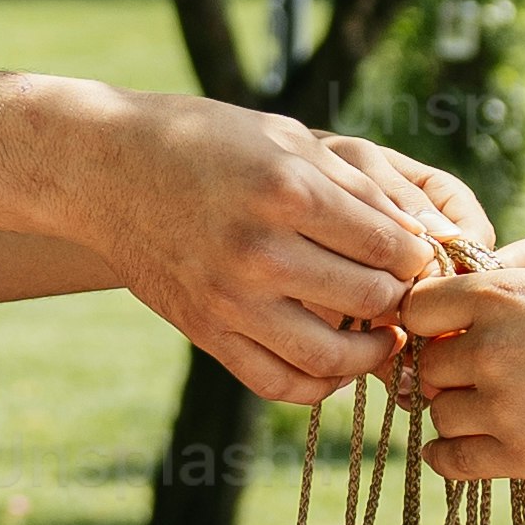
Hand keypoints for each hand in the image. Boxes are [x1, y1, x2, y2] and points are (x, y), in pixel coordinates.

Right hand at [104, 95, 472, 404]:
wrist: (105, 168)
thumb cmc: (203, 141)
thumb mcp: (284, 139)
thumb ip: (354, 189)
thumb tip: (417, 238)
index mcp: (288, 192)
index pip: (390, 248)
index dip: (419, 258)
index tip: (419, 257)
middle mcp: (261, 252)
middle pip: (373, 300)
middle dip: (402, 299)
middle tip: (405, 292)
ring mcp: (230, 300)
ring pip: (333, 357)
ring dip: (372, 352)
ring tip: (382, 335)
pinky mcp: (206, 332)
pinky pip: (279, 383)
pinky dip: (319, 384)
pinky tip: (336, 363)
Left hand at [393, 251, 524, 483]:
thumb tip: (491, 284)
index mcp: (502, 295)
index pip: (418, 307)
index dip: (428, 320)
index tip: (445, 332)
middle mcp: (491, 348)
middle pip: (427, 365)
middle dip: (446, 370)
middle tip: (468, 376)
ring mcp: (503, 405)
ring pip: (441, 414)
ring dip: (457, 412)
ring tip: (483, 411)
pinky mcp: (521, 456)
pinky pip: (453, 462)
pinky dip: (447, 457)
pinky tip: (457, 451)